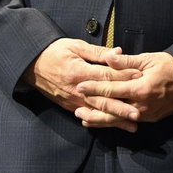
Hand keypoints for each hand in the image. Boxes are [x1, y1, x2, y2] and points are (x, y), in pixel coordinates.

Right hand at [23, 38, 141, 127]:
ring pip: (97, 112)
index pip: (106, 75)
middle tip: (138, 113)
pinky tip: (113, 125)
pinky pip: (88, 115)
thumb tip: (118, 53)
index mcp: (80, 72)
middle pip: (103, 100)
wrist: (32, 65)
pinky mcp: (69, 106)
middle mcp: (77, 89)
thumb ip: (98, 52)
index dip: (124, 76)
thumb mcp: (75, 46)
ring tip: (132, 125)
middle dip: (122, 107)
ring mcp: (73, 100)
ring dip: (115, 119)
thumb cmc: (55, 52)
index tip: (140, 77)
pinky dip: (102, 121)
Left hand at [75, 50, 172, 127]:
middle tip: (76, 102)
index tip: (80, 86)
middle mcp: (141, 106)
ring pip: (117, 120)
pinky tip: (103, 120)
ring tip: (83, 117)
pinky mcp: (149, 119)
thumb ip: (126, 62)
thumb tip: (108, 58)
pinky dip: (113, 121)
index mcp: (140, 89)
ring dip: (99, 119)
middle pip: (111, 109)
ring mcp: (145, 115)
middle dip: (92, 106)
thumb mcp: (149, 59)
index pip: (111, 89)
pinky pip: (127, 121)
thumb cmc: (171, 67)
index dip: (94, 88)